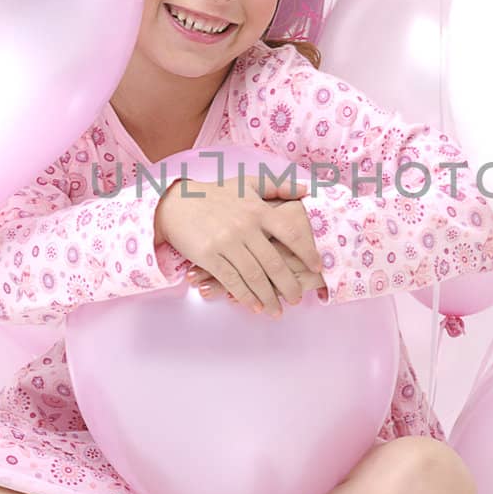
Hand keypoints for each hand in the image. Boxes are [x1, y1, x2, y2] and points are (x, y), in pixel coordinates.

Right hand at [155, 175, 323, 317]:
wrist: (175, 203)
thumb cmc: (214, 194)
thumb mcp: (247, 183)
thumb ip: (278, 186)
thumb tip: (307, 189)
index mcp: (258, 210)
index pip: (290, 233)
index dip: (307, 252)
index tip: (317, 267)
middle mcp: (245, 227)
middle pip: (274, 263)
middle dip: (289, 285)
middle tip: (297, 298)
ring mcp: (226, 243)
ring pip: (254, 276)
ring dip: (268, 297)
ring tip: (277, 311)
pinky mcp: (209, 256)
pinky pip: (232, 281)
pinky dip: (245, 297)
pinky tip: (254, 306)